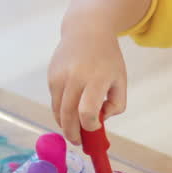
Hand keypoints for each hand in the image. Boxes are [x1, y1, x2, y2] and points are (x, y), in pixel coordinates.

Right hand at [48, 22, 127, 145]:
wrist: (86, 30)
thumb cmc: (107, 57)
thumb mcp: (120, 79)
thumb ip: (117, 103)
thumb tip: (101, 120)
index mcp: (96, 79)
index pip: (87, 112)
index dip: (90, 126)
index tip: (96, 128)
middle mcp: (75, 78)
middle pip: (68, 116)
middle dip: (73, 134)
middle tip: (79, 142)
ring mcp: (60, 77)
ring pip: (58, 111)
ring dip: (64, 125)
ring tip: (74, 131)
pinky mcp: (51, 76)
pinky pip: (55, 100)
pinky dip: (61, 109)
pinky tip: (71, 108)